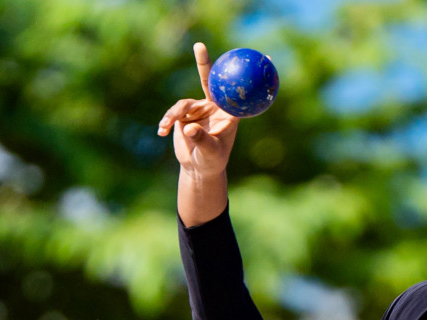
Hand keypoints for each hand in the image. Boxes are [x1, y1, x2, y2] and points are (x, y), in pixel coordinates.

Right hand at [159, 42, 239, 177]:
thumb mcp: (209, 152)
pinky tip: (162, 132)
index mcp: (227, 112)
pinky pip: (173, 114)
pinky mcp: (183, 116)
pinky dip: (167, 122)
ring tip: (167, 126)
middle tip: (199, 45)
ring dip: (174, 115)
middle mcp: (213, 106)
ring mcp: (197, 109)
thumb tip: (189, 127)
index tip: (264, 56)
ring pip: (183, 103)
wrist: (198, 168)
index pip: (236, 91)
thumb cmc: (211, 161)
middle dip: (203, 62)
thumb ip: (201, 139)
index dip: (246, 74)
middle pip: (208, 80)